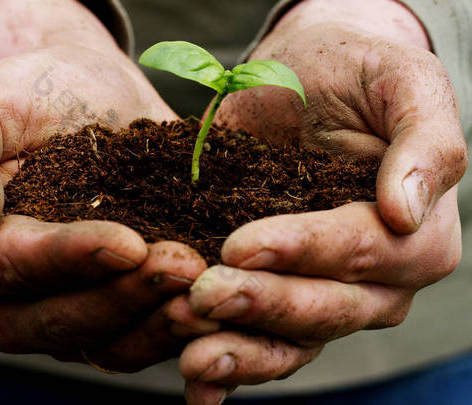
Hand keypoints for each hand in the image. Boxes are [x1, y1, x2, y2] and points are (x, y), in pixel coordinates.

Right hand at [0, 0, 214, 371]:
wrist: (82, 96)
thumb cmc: (28, 94)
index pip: (15, 266)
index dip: (72, 258)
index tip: (129, 242)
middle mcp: (9, 299)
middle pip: (62, 318)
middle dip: (125, 295)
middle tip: (185, 267)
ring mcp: (64, 312)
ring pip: (106, 342)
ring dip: (159, 324)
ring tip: (208, 292)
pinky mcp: (112, 313)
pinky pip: (140, 338)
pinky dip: (177, 330)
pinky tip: (216, 308)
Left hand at [181, 0, 466, 400]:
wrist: (306, 79)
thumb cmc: (357, 74)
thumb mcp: (402, 83)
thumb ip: (424, 142)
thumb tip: (407, 210)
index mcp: (416, 230)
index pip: (367, 251)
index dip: (309, 250)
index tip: (243, 244)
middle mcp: (376, 278)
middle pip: (330, 306)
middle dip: (267, 304)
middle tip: (205, 296)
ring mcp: (324, 292)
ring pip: (295, 340)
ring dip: (245, 352)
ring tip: (193, 358)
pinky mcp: (277, 293)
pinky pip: (262, 340)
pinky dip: (231, 368)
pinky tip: (197, 386)